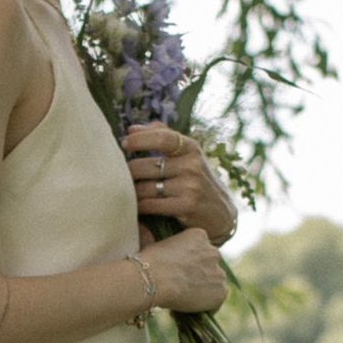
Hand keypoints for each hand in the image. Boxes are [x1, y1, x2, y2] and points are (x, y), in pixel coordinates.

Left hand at [125, 123, 237, 244]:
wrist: (221, 214)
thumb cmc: (196, 180)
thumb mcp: (188, 155)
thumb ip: (162, 137)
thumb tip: (131, 129)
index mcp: (191, 148)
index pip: (161, 137)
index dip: (139, 140)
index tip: (124, 144)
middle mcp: (191, 165)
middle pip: (143, 166)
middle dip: (128, 173)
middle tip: (121, 177)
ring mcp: (190, 186)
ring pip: (143, 188)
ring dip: (131, 192)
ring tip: (128, 193)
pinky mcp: (186, 207)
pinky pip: (149, 205)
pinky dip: (138, 207)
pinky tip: (136, 207)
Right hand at [139, 230, 227, 315]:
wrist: (154, 279)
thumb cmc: (149, 262)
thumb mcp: (157, 243)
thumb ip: (166, 245)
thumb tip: (151, 239)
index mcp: (199, 235)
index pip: (200, 250)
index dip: (189, 263)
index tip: (177, 273)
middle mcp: (214, 251)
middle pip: (210, 266)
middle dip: (198, 276)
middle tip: (181, 288)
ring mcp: (219, 272)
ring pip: (214, 283)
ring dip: (202, 291)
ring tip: (183, 301)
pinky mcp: (221, 291)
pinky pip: (215, 302)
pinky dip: (204, 308)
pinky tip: (189, 311)